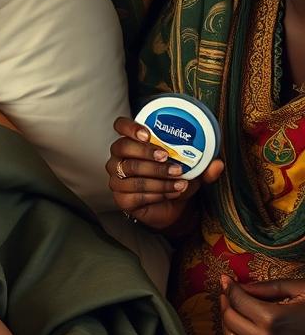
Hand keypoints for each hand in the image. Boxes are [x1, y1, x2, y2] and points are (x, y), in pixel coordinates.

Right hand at [107, 116, 222, 230]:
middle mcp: (119, 159)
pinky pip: (136, 194)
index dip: (130, 127)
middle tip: (167, 157)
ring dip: (158, 176)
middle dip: (147, 152)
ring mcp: (117, 179)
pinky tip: (172, 192)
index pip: (120, 126)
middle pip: (123, 147)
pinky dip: (157, 193)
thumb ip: (204, 166)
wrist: (171, 208)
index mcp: (132, 143)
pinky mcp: (121, 199)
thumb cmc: (175, 180)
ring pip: (132, 172)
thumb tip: (218, 164)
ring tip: (179, 181)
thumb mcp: (192, 170)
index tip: (148, 134)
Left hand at [220, 276, 304, 334]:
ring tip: (235, 307)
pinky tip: (245, 324)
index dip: (229, 287)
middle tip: (230, 292)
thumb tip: (240, 285)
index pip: (237, 300)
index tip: (227, 279)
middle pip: (229, 318)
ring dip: (228, 320)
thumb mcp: (301, 290)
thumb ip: (268, 288)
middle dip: (226, 302)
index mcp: (272, 319)